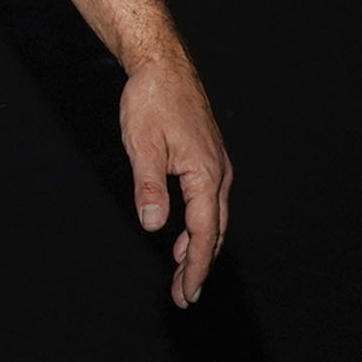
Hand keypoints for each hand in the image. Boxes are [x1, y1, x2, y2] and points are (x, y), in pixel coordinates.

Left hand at [120, 52, 230, 307]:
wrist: (163, 65)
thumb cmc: (151, 101)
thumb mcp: (142, 145)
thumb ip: (149, 187)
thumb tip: (153, 226)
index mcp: (206, 175)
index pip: (203, 233)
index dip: (194, 267)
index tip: (186, 293)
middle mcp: (219, 174)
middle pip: (213, 232)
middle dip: (198, 266)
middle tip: (184, 296)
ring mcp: (216, 167)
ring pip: (212, 219)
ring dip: (198, 248)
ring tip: (181, 276)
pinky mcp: (208, 159)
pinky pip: (208, 202)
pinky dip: (198, 226)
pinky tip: (182, 236)